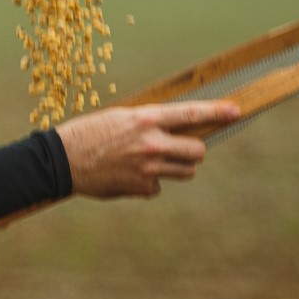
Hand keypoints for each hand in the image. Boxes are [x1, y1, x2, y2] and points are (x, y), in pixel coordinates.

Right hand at [53, 100, 240, 198]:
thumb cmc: (88, 134)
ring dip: (177, 168)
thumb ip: (148, 124)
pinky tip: (128, 176)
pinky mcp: (141, 188)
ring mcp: (148, 168)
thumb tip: (173, 132)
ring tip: (153, 163)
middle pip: (198, 150)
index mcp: (146, 119)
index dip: (218, 112)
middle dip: (193, 150)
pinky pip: (159, 187)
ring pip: (186, 171)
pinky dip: (149, 184)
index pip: (191, 113)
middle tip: (181, 149)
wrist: (61, 160)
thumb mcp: (120, 118)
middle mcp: (152, 143)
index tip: (236, 111)